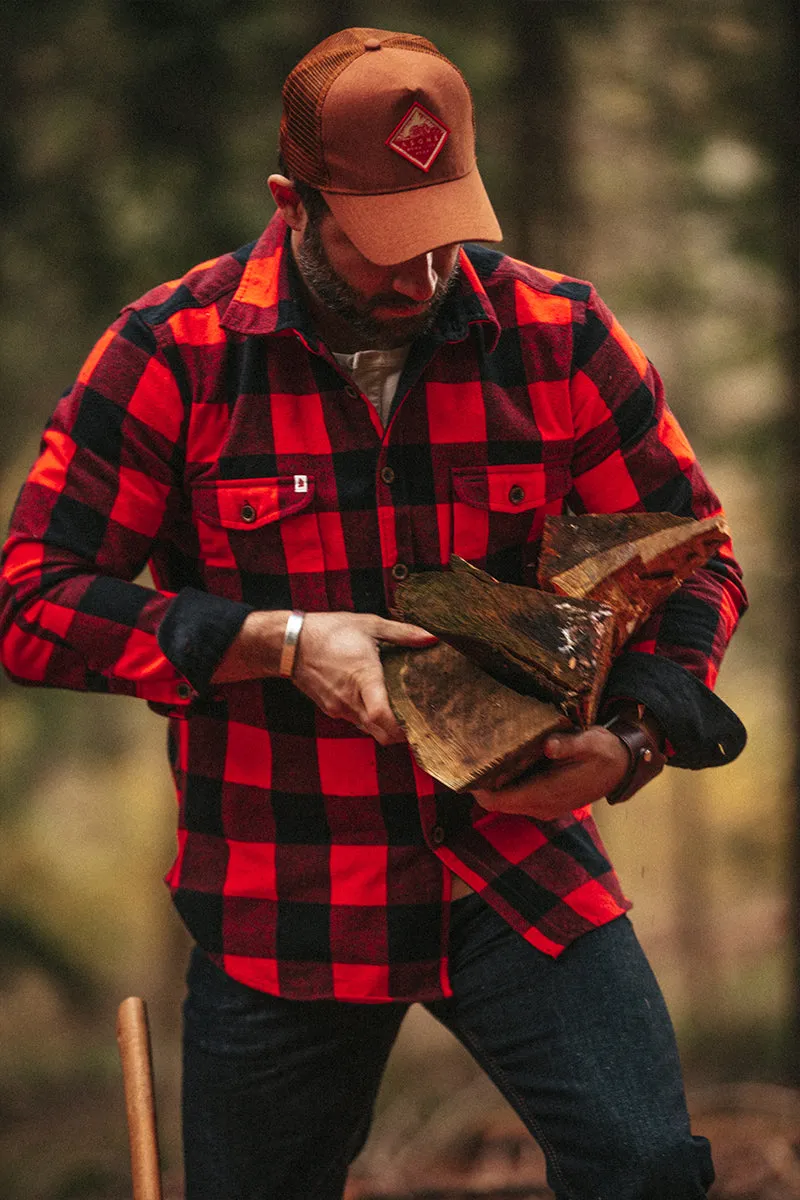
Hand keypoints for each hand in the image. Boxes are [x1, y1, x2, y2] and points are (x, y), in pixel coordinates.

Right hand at [293, 612, 435, 745]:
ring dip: (383, 725)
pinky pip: (354, 721)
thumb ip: (402, 633)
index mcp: (364, 678)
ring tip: (397, 708)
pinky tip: (373, 699)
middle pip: (380, 733)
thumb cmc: (328, 631)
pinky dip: (367, 717)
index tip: (418, 722)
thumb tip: (431, 637)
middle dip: (399, 733)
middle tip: (415, 719)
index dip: (402, 728)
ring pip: (368, 729)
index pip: (383, 717)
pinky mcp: (330, 709)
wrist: (290, 642)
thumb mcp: (369, 625)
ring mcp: (338, 708)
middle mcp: (350, 700)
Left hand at [471, 726, 630, 819]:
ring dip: (493, 785)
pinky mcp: (546, 802)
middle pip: (499, 803)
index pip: (502, 800)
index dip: (481, 790)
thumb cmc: (603, 752)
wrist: (621, 767)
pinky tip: (502, 763)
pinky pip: (517, 798)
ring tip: (481, 758)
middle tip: (469, 758)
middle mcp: (542, 806)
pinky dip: (506, 785)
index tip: (466, 772)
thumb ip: (568, 745)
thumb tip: (549, 746)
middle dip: (482, 785)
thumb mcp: (589, 742)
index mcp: (548, 794)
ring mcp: (544, 807)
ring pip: (507, 801)